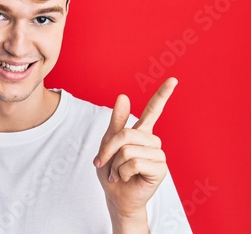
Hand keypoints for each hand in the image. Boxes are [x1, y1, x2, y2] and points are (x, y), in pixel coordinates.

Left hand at [93, 77, 177, 231]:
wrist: (115, 196)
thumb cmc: (111, 170)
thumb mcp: (108, 143)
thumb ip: (116, 122)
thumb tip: (123, 95)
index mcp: (141, 132)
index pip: (153, 110)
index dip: (163, 94)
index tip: (173, 79)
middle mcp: (152, 141)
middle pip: (125, 134)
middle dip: (108, 150)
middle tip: (103, 162)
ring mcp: (158, 155)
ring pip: (128, 150)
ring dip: (115, 164)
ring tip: (118, 172)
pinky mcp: (160, 169)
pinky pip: (134, 163)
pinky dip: (122, 172)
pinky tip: (127, 178)